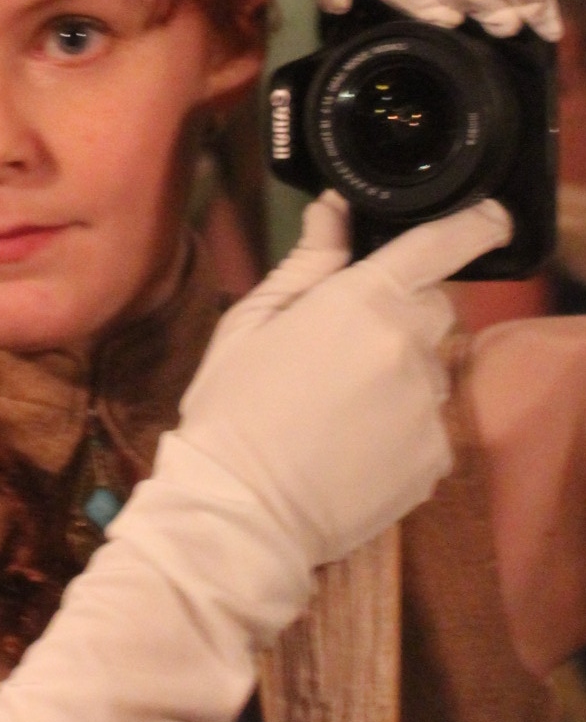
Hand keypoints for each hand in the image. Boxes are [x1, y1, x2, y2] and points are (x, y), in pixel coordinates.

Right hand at [165, 192, 511, 568]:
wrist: (241, 512)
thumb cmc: (232, 411)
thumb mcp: (251, 322)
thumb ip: (308, 262)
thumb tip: (334, 209)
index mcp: (364, 301)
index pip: (441, 243)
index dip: (474, 224)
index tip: (488, 218)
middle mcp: (410, 346)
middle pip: (433, 308)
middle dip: (399, 314)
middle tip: (340, 347)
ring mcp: (429, 405)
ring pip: (429, 369)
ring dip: (398, 374)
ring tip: (338, 408)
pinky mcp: (436, 456)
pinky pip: (429, 423)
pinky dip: (401, 427)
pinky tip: (352, 444)